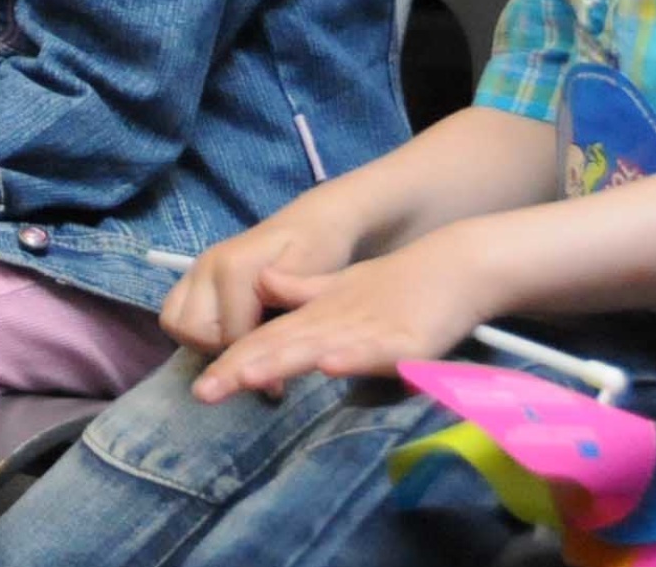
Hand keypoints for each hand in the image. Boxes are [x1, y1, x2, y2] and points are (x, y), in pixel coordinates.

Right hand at [157, 203, 365, 354]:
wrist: (314, 221)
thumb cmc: (319, 251)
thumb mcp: (315, 285)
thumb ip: (285, 328)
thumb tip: (269, 374)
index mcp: (234, 269)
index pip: (229, 335)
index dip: (255, 362)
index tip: (278, 381)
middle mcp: (206, 266)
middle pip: (192, 331)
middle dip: (222, 350)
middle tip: (255, 353)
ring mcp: (196, 268)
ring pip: (174, 322)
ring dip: (201, 340)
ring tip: (237, 342)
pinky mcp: (194, 273)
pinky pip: (174, 311)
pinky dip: (193, 329)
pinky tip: (225, 330)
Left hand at [189, 229, 492, 402]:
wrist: (455, 264)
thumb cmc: (397, 285)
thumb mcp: (341, 291)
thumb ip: (302, 294)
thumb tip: (264, 287)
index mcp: (318, 316)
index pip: (268, 340)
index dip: (234, 361)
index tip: (201, 387)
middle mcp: (335, 322)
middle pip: (282, 346)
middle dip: (243, 368)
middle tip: (203, 391)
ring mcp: (369, 330)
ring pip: (318, 346)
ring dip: (282, 360)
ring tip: (245, 376)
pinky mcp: (408, 341)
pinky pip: (377, 352)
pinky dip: (353, 357)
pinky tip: (329, 364)